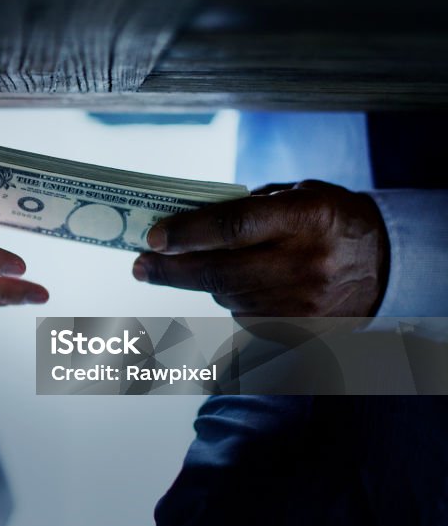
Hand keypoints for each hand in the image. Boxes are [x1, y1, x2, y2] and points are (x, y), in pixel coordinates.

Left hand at [131, 180, 388, 316]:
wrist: (386, 265)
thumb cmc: (328, 219)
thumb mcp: (297, 195)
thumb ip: (246, 208)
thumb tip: (185, 224)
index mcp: (305, 218)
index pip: (234, 227)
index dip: (188, 233)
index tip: (152, 238)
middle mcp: (304, 263)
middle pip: (219, 272)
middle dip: (169, 271)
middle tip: (138, 266)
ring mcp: (302, 302)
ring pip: (226, 296)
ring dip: (203, 283)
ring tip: (200, 266)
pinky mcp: (300, 329)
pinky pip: (244, 315)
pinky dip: (232, 298)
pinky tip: (243, 284)